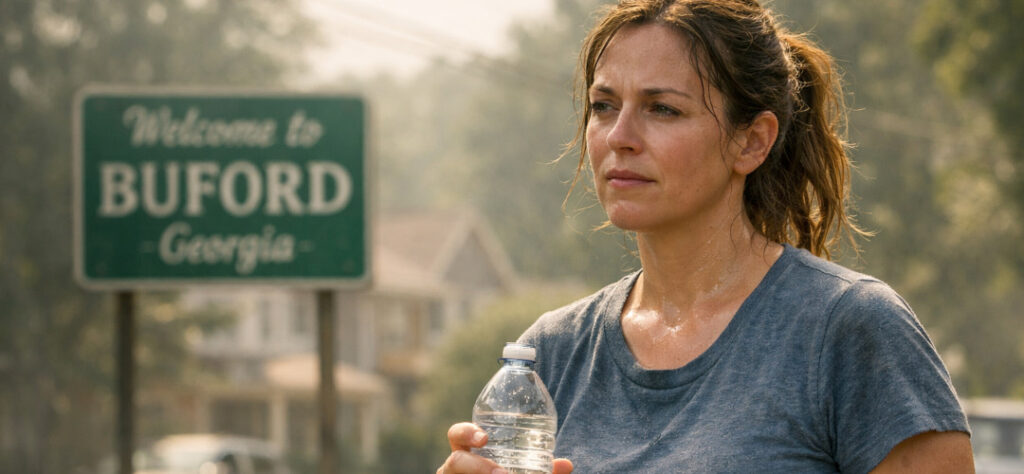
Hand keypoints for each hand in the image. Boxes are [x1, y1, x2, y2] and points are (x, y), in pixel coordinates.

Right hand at [437, 422, 573, 473]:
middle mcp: (454, 469)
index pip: (457, 435)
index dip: (466, 432)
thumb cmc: (504, 473)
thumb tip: (566, 465)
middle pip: (454, 461)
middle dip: (476, 467)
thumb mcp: (518, 471)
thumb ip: (541, 470)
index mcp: (468, 453)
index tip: (485, 438)